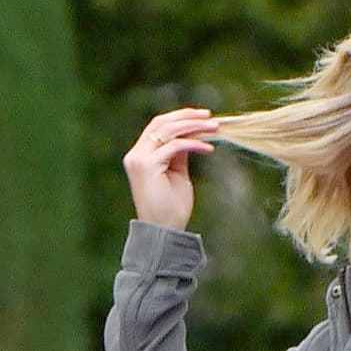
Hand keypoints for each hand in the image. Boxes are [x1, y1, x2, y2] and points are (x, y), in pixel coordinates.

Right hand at [122, 108, 218, 230]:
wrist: (164, 233)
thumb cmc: (171, 209)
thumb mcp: (177, 174)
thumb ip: (179, 153)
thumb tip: (191, 133)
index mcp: (140, 155)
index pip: (158, 126)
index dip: (180, 117)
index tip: (202, 117)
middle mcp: (136, 155)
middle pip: (162, 123)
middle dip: (187, 116)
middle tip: (210, 117)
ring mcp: (139, 159)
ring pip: (168, 130)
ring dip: (193, 127)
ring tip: (214, 128)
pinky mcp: (148, 166)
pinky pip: (175, 146)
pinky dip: (193, 144)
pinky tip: (208, 148)